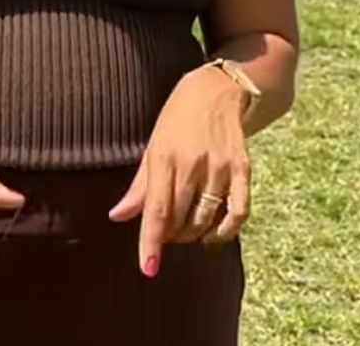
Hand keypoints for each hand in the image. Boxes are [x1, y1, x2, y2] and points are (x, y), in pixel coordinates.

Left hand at [107, 64, 250, 276]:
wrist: (216, 90)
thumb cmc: (177, 119)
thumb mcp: (152, 147)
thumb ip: (138, 186)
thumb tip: (117, 216)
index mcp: (165, 157)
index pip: (156, 210)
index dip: (151, 243)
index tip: (148, 269)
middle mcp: (193, 163)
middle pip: (181, 219)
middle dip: (171, 236)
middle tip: (166, 234)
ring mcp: (220, 166)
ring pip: (206, 219)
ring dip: (193, 235)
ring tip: (185, 231)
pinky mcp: (242, 168)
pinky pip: (238, 211)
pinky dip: (226, 231)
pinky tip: (213, 234)